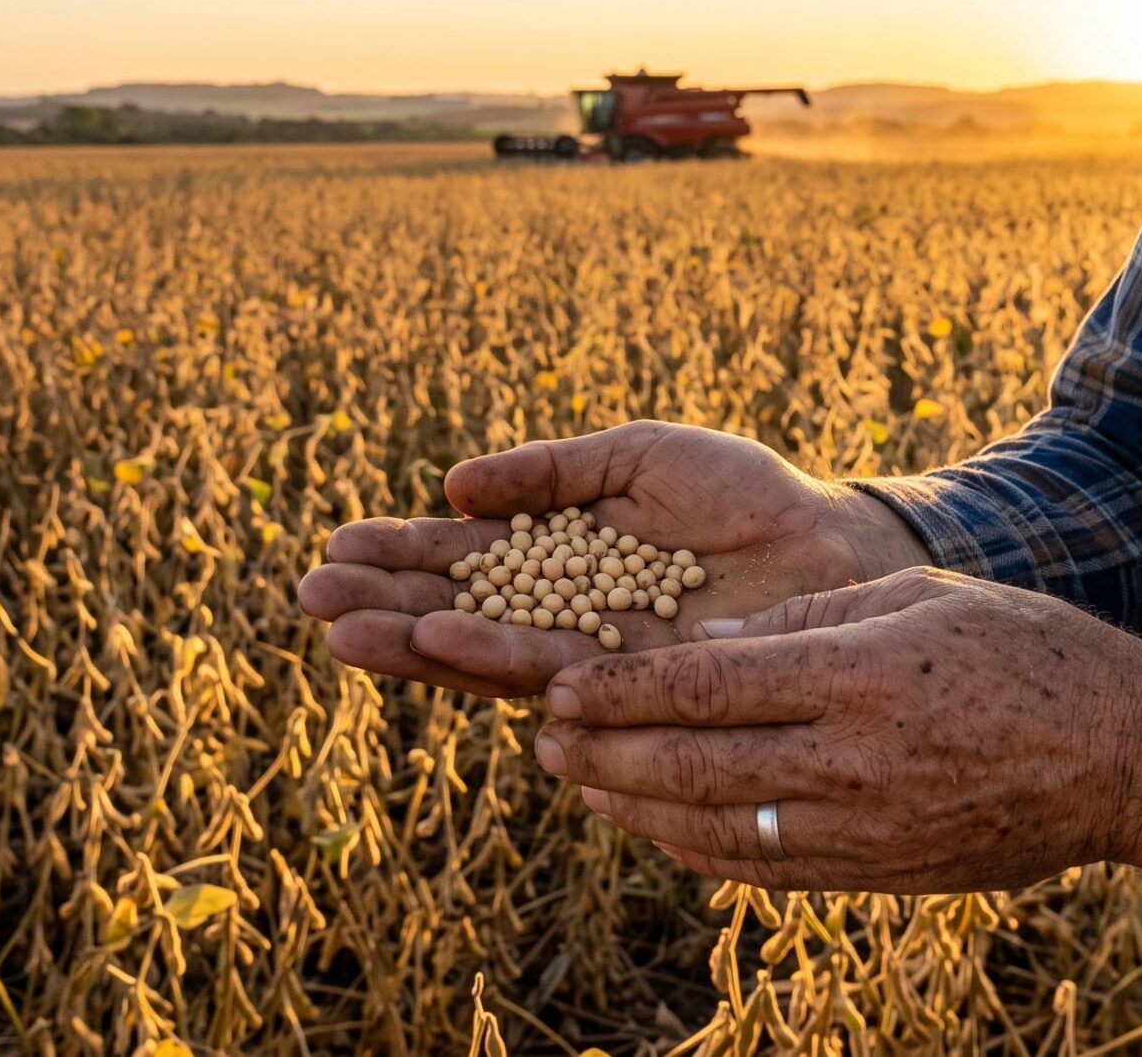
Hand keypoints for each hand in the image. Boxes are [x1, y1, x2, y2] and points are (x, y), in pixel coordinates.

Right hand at [298, 420, 928, 697]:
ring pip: (486, 654)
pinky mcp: (630, 684)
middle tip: (311, 598)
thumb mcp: (639, 457)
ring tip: (345, 634)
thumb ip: (552, 470)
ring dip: (414, 645)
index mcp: (559, 557)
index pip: (462, 564)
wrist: (831, 547)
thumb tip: (456, 489)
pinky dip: (494, 659)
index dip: (400, 559)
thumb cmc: (743, 495)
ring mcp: (593, 657)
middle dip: (384, 607)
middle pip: (456, 615)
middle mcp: (564, 617)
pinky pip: (551, 675)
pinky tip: (442, 645)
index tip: (335, 548)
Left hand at [531, 567, 1141, 903]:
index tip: (564, 687)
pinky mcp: (882, 871)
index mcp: (858, 673)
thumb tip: (710, 637)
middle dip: (606, 757)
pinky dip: (702, 855)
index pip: (707, 683)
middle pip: (694, 764)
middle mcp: (852, 758)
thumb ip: (810, 616)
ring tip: (582, 790)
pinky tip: (661, 836)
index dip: (623, 691)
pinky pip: (768, 870)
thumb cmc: (1026, 653)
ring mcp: (866, 826)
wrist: (1123, 757)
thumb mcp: (920, 599)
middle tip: (546, 744)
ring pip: (718, 828)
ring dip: (638, 812)